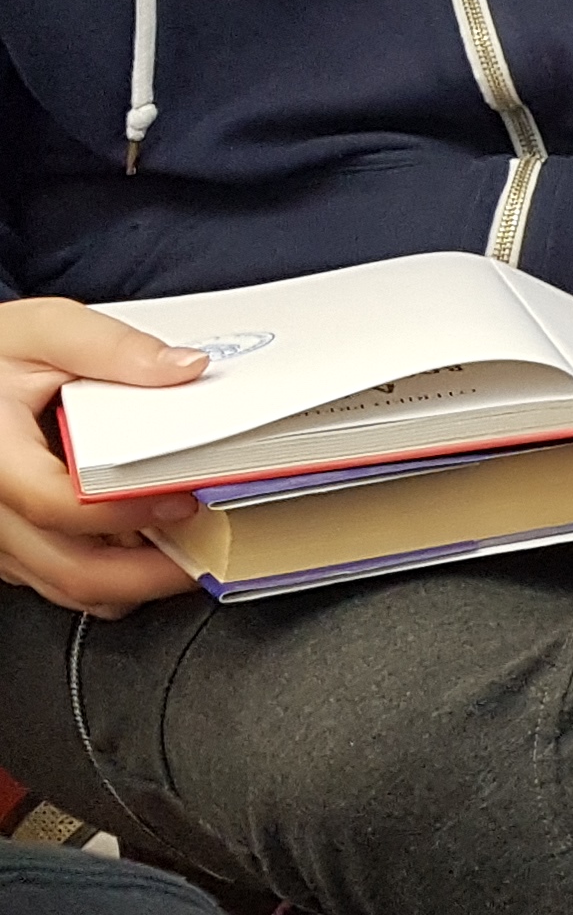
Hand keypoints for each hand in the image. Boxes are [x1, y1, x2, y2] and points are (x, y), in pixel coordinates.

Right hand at [0, 301, 215, 616]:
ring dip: (134, 581)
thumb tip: (185, 368)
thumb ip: (112, 348)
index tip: (185, 501)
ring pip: (67, 585)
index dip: (126, 511)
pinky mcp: (9, 542)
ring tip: (193, 553)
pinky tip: (149, 546)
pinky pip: (58, 576)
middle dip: (150, 574)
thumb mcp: (46, 330)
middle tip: (211, 554)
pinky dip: (110, 573)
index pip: (58, 503)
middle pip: (71, 570)